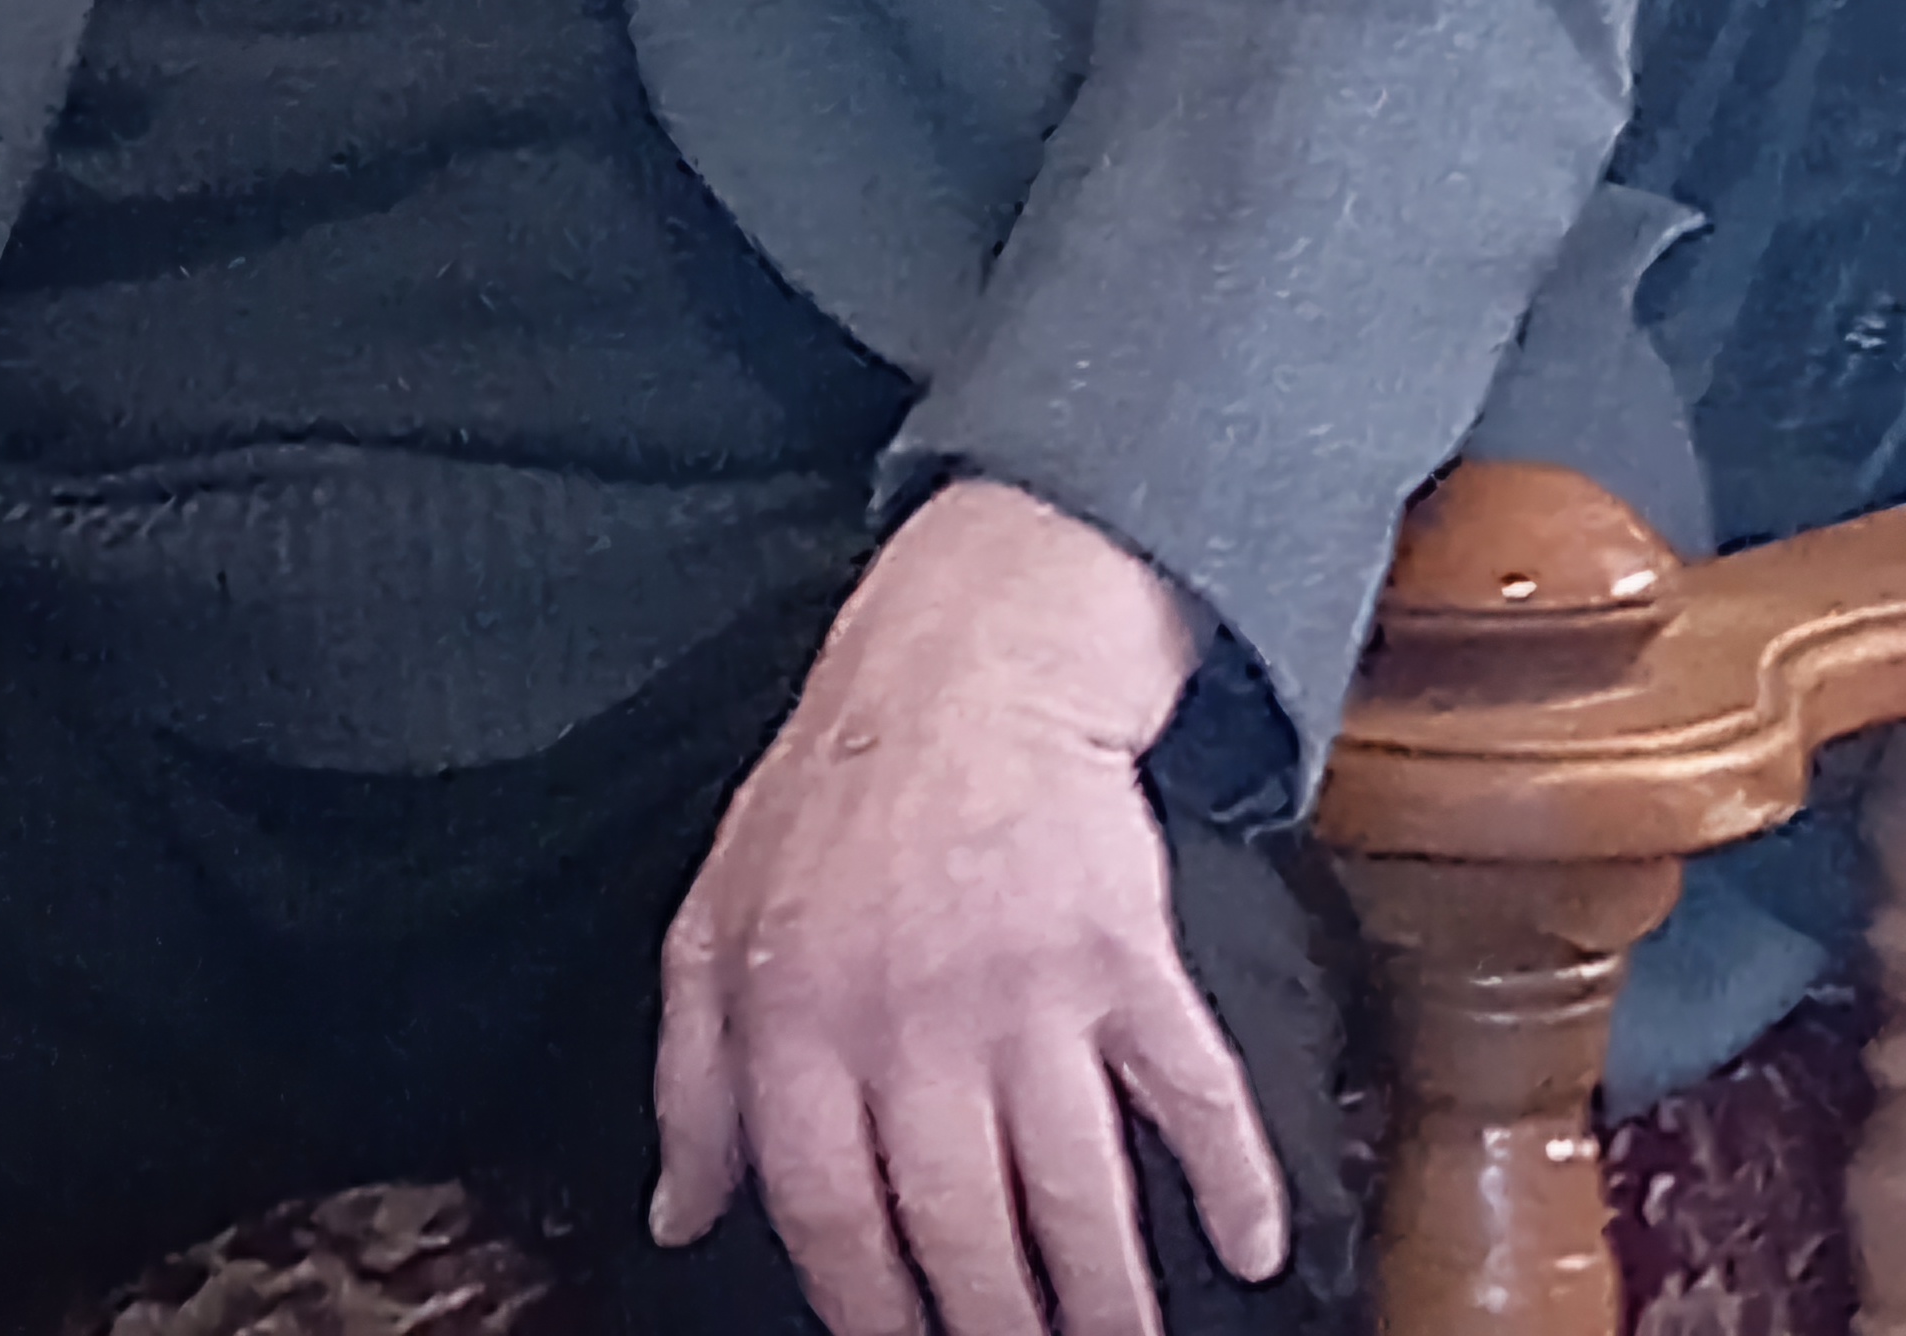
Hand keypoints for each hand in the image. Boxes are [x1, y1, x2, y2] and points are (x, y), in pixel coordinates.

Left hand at [651, 479, 1285, 1335]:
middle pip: (956, 1229)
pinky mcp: (1124, 951)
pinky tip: (1250, 1245)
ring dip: (1104, 1295)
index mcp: (797, 1017)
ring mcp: (1023, 988)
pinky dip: (1231, 1176)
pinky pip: (1190, 1088)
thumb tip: (679, 1212)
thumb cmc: (834, 795)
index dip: (867, 1312)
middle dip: (994, 1327)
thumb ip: (688, 1075)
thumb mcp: (714, 918)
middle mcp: (907, 1017)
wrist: (963, 658)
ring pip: (1072, 1190)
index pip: (827, 1218)